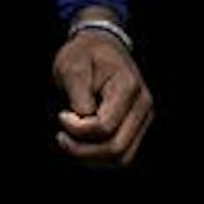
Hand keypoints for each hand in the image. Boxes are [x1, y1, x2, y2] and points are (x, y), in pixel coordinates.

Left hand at [51, 24, 152, 166]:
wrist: (102, 45)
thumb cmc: (85, 54)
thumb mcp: (72, 66)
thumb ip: (77, 95)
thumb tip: (82, 122)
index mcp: (128, 87)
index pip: (105, 127)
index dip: (78, 129)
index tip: (61, 115)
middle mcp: (142, 106)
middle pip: (116, 148)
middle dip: (83, 150)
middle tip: (61, 137)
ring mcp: (143, 118)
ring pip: (122, 158)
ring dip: (91, 158)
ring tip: (69, 143)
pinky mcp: (137, 127)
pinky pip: (122, 155)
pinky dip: (100, 157)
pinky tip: (81, 145)